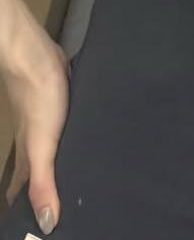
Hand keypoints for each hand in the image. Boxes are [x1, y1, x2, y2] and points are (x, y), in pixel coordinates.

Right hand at [3, 33, 67, 234]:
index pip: (23, 191)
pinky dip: (71, 139)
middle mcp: (34, 142)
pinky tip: (84, 138)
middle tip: (66, 203)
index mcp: (28, 157)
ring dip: (60, 164)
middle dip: (47, 189)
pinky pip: (65, 128)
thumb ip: (43, 182)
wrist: (37, 57)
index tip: (42, 224)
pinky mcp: (60, 103)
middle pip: (36, 172)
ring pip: (51, 150)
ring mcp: (46, 121)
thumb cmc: (38, 101)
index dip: (30, 209)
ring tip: (80, 175)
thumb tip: (47, 223)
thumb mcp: (41, 146)